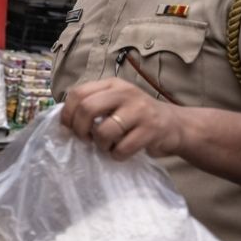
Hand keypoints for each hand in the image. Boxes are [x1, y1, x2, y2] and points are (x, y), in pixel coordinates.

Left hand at [60, 79, 185, 159]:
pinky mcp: (151, 130)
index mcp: (112, 85)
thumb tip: (65, 122)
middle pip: (87, 108)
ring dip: (100, 145)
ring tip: (107, 146)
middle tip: (85, 139)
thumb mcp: (115, 102)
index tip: (69, 128)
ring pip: (104, 131)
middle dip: (80, 129)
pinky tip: (121, 152)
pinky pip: (123, 148)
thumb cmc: (136, 116)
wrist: (175, 125)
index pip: (78, 93)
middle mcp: (125, 93)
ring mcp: (140, 110)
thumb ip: (93, 105)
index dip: (67, 113)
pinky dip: (117, 155)